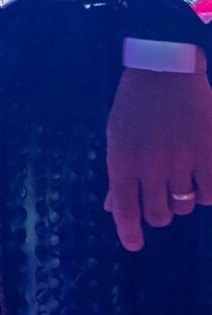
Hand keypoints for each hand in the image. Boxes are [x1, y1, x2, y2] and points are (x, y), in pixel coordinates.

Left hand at [105, 61, 211, 250]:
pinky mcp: (211, 152)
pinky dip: (206, 193)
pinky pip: (211, 194)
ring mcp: (182, 158)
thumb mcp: (117, 136)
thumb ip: (118, 175)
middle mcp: (151, 162)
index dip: (128, 232)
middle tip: (161, 202)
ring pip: (185, 205)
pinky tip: (201, 177)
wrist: (166, 68)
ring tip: (180, 178)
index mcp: (122, 157)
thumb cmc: (136, 104)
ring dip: (182, 200)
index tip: (134, 246)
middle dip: (159, 214)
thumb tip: (112, 210)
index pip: (125, 208)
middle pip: (158, 213)